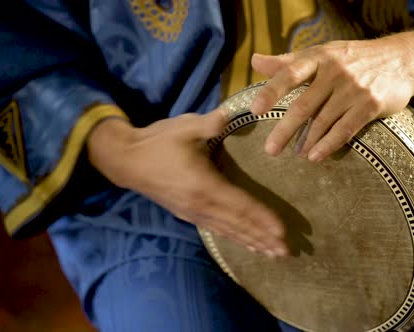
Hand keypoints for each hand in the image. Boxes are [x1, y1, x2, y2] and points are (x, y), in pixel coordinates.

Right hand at [87, 110, 288, 256]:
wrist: (126, 160)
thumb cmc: (157, 142)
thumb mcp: (185, 127)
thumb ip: (210, 123)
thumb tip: (232, 113)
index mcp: (204, 185)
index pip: (241, 205)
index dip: (263, 219)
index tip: (282, 231)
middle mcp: (201, 205)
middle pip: (238, 225)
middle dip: (263, 238)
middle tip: (286, 251)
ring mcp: (194, 213)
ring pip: (229, 231)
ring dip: (252, 242)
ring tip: (272, 254)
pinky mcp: (188, 215)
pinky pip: (217, 230)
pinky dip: (235, 238)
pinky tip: (246, 243)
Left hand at [250, 24, 413, 160]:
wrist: (401, 60)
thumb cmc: (353, 58)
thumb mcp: (321, 54)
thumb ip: (287, 61)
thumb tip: (254, 62)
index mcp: (318, 58)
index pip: (289, 74)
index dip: (271, 92)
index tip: (254, 111)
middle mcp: (335, 72)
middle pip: (304, 105)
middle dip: (285, 130)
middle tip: (270, 150)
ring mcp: (353, 89)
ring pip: (323, 121)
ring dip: (307, 141)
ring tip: (296, 155)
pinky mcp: (370, 104)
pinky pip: (345, 129)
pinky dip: (329, 145)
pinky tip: (316, 157)